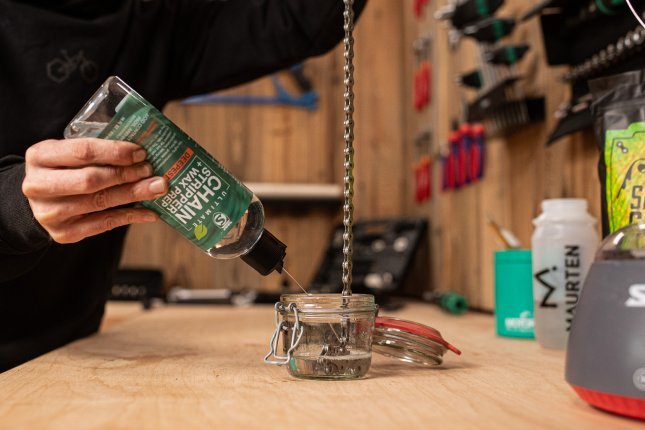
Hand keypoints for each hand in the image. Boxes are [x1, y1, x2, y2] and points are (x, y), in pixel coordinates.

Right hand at [22, 138, 168, 243]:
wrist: (40, 202)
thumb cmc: (62, 171)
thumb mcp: (68, 154)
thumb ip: (96, 151)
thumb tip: (141, 154)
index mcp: (40, 157)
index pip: (83, 152)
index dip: (115, 152)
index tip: (140, 152)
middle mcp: (39, 186)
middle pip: (91, 180)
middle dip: (126, 174)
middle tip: (150, 170)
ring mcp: (50, 213)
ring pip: (100, 202)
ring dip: (133, 194)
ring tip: (157, 188)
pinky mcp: (64, 234)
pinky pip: (104, 224)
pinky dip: (130, 217)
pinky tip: (150, 212)